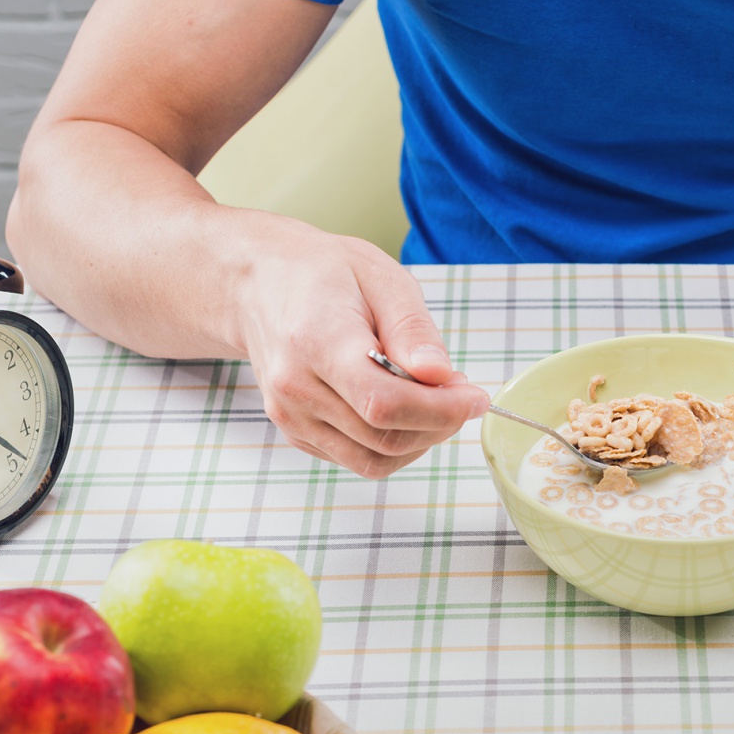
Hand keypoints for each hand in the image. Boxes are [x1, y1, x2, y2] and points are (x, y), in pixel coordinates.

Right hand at [234, 224, 488, 478]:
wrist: (257, 285)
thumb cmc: (322, 274)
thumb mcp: (380, 277)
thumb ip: (413, 331)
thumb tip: (441, 376)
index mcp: (315, 342)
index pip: (383, 403)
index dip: (440, 410)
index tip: (476, 398)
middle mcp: (295, 389)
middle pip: (384, 437)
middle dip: (439, 423)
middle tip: (461, 392)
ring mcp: (290, 416)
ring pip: (374, 459)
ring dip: (420, 439)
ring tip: (434, 398)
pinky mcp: (296, 432)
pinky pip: (358, 458)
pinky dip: (393, 443)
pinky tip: (403, 406)